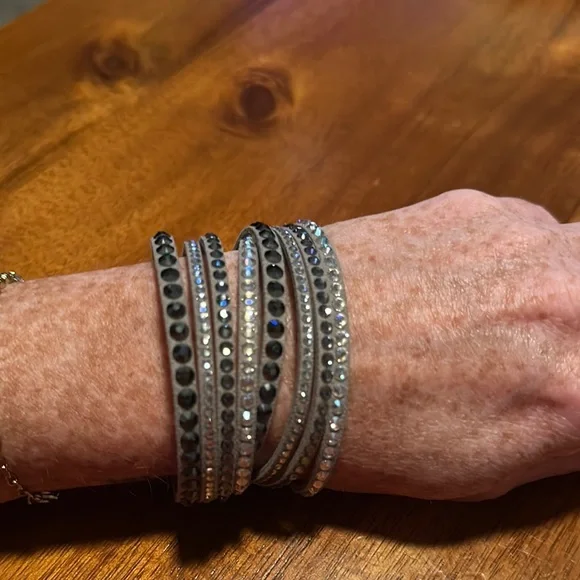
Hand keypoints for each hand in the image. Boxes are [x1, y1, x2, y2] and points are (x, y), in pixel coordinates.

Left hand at [327, 189, 579, 499]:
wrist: (277, 347)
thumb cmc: (365, 430)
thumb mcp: (481, 468)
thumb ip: (562, 431)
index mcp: (575, 391)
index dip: (576, 382)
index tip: (558, 380)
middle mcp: (568, 300)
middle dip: (576, 323)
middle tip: (543, 343)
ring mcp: (520, 239)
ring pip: (575, 252)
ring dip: (553, 282)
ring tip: (493, 312)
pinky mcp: (471, 203)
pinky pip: (522, 227)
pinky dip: (507, 255)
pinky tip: (452, 279)